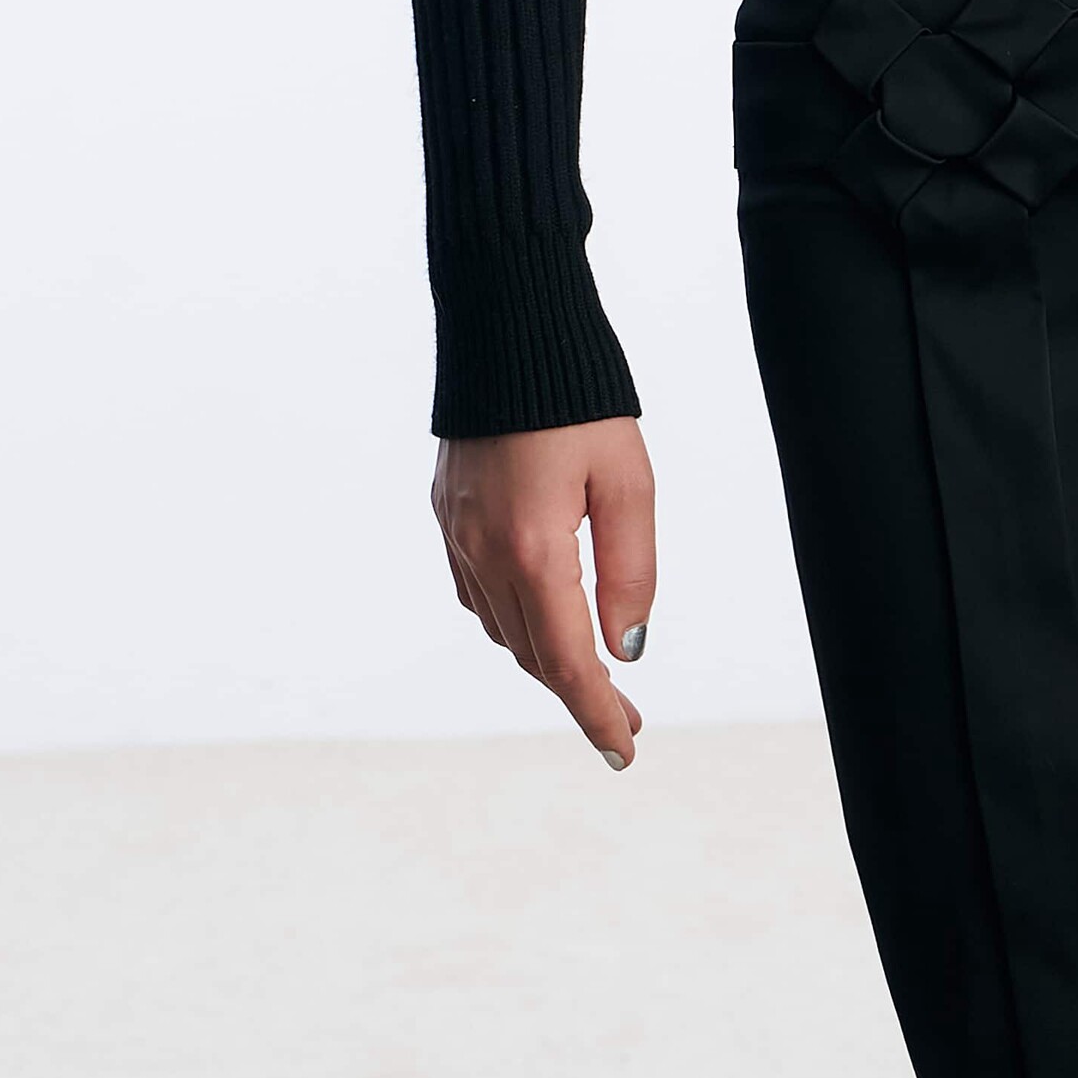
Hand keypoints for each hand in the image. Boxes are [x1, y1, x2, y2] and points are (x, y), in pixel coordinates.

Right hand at [431, 418, 656, 768]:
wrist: (508, 327)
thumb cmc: (582, 400)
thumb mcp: (630, 481)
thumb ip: (631, 571)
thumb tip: (626, 650)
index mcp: (534, 549)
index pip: (568, 662)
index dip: (597, 713)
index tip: (624, 751)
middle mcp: (483, 553)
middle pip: (533, 654)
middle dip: (580, 694)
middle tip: (627, 720)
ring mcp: (457, 534)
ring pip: (502, 628)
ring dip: (546, 659)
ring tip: (593, 674)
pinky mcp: (446, 513)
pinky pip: (476, 592)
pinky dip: (513, 619)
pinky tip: (541, 617)